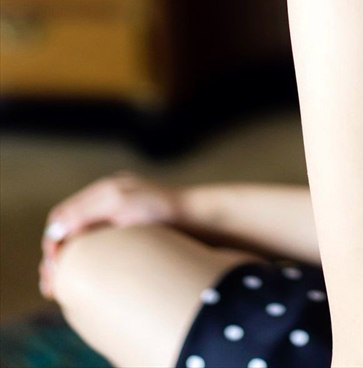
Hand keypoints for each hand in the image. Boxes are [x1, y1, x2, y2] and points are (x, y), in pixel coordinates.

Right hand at [39, 171, 182, 298]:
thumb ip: (86, 212)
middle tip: (51, 283)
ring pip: (81, 242)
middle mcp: (108, 202)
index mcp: (104, 191)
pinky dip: (87, 263)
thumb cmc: (162, 209)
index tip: (52, 263)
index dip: (52, 240)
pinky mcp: (129, 234)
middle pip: (68, 231)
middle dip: (56, 256)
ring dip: (70, 262)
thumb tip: (54, 230)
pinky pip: (98, 249)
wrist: (198, 220)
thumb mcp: (120, 204)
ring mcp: (118, 218)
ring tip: (62, 286)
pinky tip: (89, 278)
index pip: (62, 216)